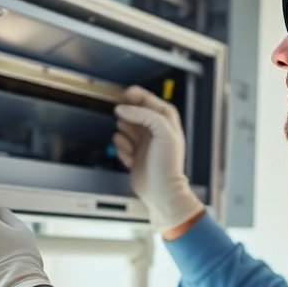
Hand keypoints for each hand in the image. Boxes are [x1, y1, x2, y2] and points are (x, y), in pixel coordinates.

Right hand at [113, 85, 205, 232]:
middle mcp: (154, 129)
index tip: (124, 94)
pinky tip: (130, 159)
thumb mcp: (163, 132)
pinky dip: (122, 150)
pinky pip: (120, 143)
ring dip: (124, 137)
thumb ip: (144, 115)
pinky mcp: (133, 152)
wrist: (161, 192)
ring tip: (131, 147)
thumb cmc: (167, 164)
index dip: (137, 95)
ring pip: (124, 127)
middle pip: (134, 112)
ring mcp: (143, 141)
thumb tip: (123, 109)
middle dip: (127, 118)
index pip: (150, 100)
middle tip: (123, 121)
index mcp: (166, 120)